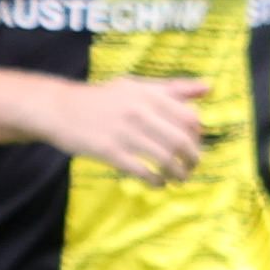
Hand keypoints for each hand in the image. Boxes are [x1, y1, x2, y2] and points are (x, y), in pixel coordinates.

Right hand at [30, 76, 211, 182]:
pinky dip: (157, 181)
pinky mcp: (110, 152)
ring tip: (179, 179)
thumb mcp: (136, 86)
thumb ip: (172, 88)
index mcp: (149, 95)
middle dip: (193, 159)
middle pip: (181, 141)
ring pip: (165, 159)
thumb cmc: (103, 98)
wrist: (60, 108)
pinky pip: (143, 171)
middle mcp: (139, 112)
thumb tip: (209, 87)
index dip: (198, 136)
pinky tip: (158, 183)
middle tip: (192, 167)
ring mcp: (125, 133)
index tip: (195, 144)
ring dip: (178, 174)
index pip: (190, 118)